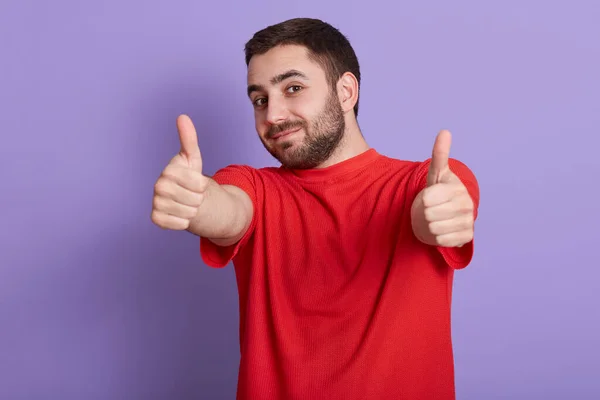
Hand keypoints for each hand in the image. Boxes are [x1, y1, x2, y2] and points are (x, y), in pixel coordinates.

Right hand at [151, 115, 209, 229]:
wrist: (183, 198)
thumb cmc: (189, 177)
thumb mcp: (192, 158)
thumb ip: (189, 139)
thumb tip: (182, 117)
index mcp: (168, 171)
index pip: (200, 184)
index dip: (203, 185)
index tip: (196, 182)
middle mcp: (158, 186)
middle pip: (195, 199)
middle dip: (199, 199)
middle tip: (191, 194)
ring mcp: (156, 202)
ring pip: (189, 213)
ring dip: (193, 210)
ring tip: (187, 202)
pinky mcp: (156, 218)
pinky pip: (179, 224)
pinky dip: (185, 221)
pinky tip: (180, 213)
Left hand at [412, 130, 473, 246]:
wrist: (447, 214)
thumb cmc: (438, 192)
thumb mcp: (436, 173)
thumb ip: (439, 154)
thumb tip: (445, 131)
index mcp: (457, 189)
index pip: (427, 199)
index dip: (424, 199)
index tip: (430, 197)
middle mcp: (466, 205)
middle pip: (429, 214)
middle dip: (425, 213)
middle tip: (432, 209)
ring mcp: (468, 222)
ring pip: (434, 229)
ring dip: (430, 225)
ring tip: (436, 218)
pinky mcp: (466, 237)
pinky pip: (441, 240)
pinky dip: (437, 237)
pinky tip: (443, 229)